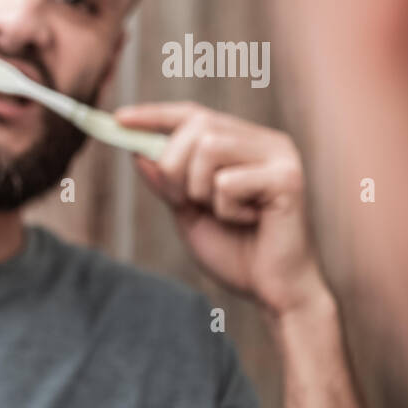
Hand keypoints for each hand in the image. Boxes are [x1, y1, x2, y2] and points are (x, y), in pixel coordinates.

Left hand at [115, 102, 329, 316]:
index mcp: (244, 143)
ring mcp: (281, 157)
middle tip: (187, 202)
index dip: (154, 115)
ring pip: (209, 148)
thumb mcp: (187, 211)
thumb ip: (166, 181)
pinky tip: (248, 223)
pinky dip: (225, 210)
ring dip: (200, 190)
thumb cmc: (235, 251)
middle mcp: (266, 142)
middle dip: (174, 166)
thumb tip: (137, 151)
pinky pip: (228, 182)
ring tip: (224, 214)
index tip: (117, 120)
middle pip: (196, 126)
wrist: (273, 291)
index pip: (193, 115)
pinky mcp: (289, 178)